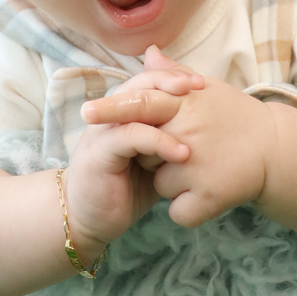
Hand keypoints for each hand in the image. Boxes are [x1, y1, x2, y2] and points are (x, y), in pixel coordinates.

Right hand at [64, 48, 204, 255]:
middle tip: (200, 84)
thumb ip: (172, 138)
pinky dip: (157, 140)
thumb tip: (205, 123)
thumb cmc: (128, 189)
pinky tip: (181, 152)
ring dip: (164, 101)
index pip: (149, 81)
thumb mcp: (157, 161)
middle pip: (141, 84)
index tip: (205, 83)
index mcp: (125, 112)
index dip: (174, 76)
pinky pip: (129, 136)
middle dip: (170, 79)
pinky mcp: (99, 152)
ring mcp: (103, 131)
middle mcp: (112, 115)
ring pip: (132, 102)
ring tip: (194, 107)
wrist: (91, 219)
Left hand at [117, 53, 276, 229]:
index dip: (112, 108)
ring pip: (161, 185)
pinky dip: (189, 209)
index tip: (85, 112)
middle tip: (184, 150)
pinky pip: (179, 212)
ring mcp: (200, 167)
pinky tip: (208, 194)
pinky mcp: (211, 198)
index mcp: (187, 105)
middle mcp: (190, 134)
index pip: (141, 103)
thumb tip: (148, 52)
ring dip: (174, 183)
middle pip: (146, 151)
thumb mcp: (209, 90)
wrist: (276, 151)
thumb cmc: (237, 117)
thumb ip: (173, 75)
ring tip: (204, 168)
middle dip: (154, 155)